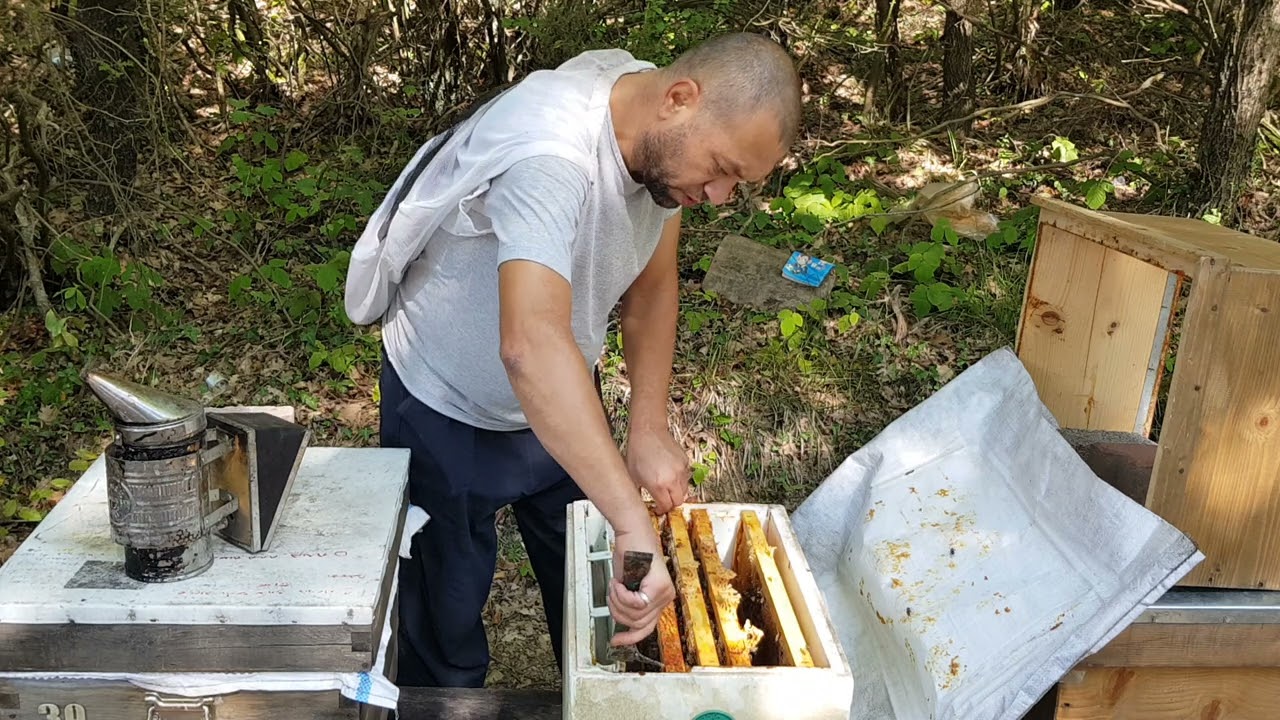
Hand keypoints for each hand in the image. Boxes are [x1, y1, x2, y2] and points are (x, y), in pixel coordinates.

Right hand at [606, 522, 674, 645]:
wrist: (632, 532)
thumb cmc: (630, 553)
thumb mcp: (629, 586)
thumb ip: (631, 605)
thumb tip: (624, 623)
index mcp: (661, 599)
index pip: (647, 629)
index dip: (629, 638)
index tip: (616, 641)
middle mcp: (666, 597)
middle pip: (638, 624)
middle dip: (619, 612)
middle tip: (612, 596)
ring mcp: (663, 591)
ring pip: (635, 615)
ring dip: (618, 601)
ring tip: (616, 585)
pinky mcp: (658, 585)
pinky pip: (635, 603)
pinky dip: (621, 594)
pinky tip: (619, 582)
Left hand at [625, 425, 690, 514]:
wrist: (648, 432)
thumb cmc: (638, 451)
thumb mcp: (633, 477)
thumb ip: (639, 493)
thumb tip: (640, 504)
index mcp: (658, 484)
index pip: (666, 506)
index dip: (661, 510)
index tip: (658, 509)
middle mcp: (672, 478)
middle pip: (679, 502)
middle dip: (671, 504)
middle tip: (664, 502)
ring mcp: (681, 470)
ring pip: (685, 490)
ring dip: (676, 492)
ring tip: (666, 487)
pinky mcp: (685, 462)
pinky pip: (686, 477)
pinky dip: (679, 480)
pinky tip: (669, 475)